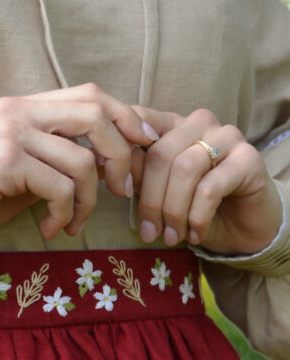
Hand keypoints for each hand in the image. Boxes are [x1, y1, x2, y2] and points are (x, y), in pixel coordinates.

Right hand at [0, 83, 159, 246]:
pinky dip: (63, 215)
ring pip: (81, 161)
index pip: (91, 95)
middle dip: (120, 154)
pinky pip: (59, 187)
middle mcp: (19, 111)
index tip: (145, 145)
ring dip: (87, 202)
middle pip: (97, 113)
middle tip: (121, 191)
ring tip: (69, 225)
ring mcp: (11, 133)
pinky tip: (48, 229)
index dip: (127, 117)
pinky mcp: (5, 162)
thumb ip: (51, 158)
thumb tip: (99, 167)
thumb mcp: (16, 171)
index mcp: (23, 107)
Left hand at [131, 107, 282, 253]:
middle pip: (161, 153)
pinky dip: (196, 217)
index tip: (117, 193)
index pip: (139, 122)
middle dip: (151, 200)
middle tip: (149, 232)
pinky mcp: (249, 159)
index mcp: (173, 124)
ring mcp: (227, 137)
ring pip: (185, 169)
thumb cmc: (194, 209)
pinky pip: (210, 188)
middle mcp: (200, 123)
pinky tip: (195, 235)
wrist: (242, 229)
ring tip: (172, 237)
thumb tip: (110, 168)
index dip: (122, 155)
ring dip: (174, 211)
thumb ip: (137, 175)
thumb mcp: (159, 193)